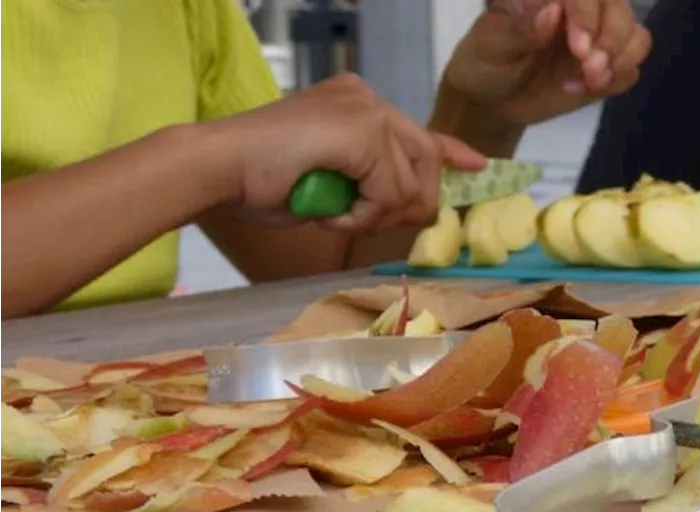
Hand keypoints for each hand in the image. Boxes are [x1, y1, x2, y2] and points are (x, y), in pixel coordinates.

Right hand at [209, 73, 486, 232]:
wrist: (217, 168)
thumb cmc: (257, 180)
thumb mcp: (330, 179)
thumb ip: (370, 180)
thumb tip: (415, 203)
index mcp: (356, 102)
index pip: (418, 130)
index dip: (451, 151)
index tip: (476, 166)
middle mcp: (367, 98)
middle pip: (426, 159)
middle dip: (408, 203)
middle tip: (362, 220)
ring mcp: (367, 111)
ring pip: (409, 183)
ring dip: (375, 215)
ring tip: (333, 211)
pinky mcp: (363, 132)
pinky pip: (389, 192)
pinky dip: (362, 215)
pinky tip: (327, 209)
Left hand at [442, 0, 651, 125]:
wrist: (493, 100)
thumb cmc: (486, 62)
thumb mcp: (491, 44)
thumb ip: (520, 29)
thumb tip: (553, 10)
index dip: (587, 13)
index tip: (579, 48)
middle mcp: (582, 7)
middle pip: (619, 8)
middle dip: (611, 41)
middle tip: (589, 72)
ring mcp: (599, 35)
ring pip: (636, 35)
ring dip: (620, 60)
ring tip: (590, 83)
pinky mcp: (608, 65)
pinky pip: (632, 66)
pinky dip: (616, 78)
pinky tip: (587, 89)